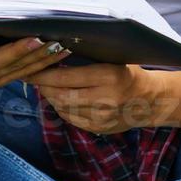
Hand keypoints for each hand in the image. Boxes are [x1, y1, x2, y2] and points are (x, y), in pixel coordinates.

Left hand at [21, 62, 156, 134]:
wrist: (150, 100)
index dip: (45, 73)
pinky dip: (61, 107)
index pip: (67, 77)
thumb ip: (88, 59)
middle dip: (43, 86)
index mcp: (109, 77)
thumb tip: (54, 52)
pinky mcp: (99, 129)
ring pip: (63, 108)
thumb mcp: (113, 59)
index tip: (30, 68)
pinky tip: (59, 97)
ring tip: (45, 85)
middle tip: (32, 76)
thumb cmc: (128, 72)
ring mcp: (102, 118)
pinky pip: (71, 118)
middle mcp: (105, 99)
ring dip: (50, 96)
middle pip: (61, 95)